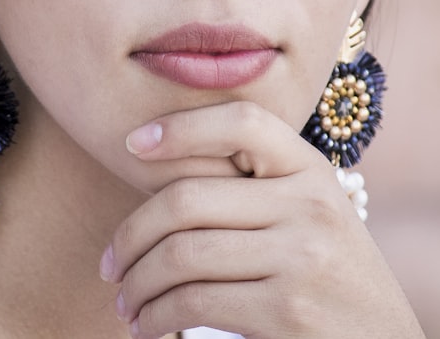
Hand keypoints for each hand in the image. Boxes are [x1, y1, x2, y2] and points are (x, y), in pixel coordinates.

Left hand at [99, 102, 423, 338]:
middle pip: (187, 198)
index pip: (243, 122)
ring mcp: (303, 256)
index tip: (132, 145)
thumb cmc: (329, 281)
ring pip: (180, 254)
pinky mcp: (288, 310)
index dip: (181, 126)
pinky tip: (148, 328)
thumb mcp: (311, 219)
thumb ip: (257, 192)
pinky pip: (192, 302)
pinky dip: (155, 317)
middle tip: (110, 264)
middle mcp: (312, 205)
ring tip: (125, 301)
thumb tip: (157, 173)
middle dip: (130, 234)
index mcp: (313, 172)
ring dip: (136, 284)